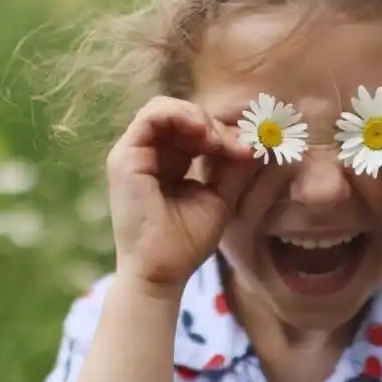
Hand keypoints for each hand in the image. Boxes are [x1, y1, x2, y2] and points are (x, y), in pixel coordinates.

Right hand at [106, 97, 254, 290]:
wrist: (163, 271)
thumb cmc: (187, 241)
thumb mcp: (219, 196)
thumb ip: (232, 166)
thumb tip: (256, 138)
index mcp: (168, 162)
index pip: (195, 129)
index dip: (225, 133)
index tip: (251, 150)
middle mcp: (148, 154)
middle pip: (182, 116)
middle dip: (216, 126)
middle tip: (240, 146)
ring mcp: (133, 153)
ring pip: (165, 109)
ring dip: (198, 118)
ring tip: (218, 141)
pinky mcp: (125, 157)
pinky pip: (151, 116)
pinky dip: (180, 116)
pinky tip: (203, 134)